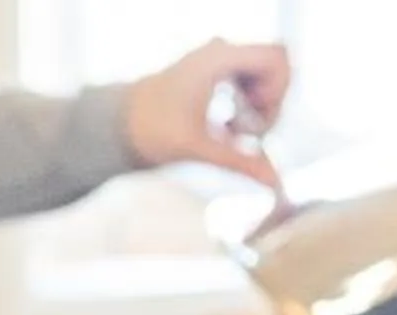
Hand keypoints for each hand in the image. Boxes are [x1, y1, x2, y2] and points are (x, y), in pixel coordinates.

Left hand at [122, 38, 291, 192]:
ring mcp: (217, 58)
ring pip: (262, 73)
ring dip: (259, 105)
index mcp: (219, 58)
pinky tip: (229, 125)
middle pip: (274, 66)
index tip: (256, 120)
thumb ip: (241, 162)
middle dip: (270, 102)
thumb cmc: (151, 131)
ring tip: (234, 130)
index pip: (276, 59)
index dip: (278, 91)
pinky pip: (248, 78)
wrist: (119, 125)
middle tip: (248, 131)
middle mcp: (220, 51)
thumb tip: (273, 181)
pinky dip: (247, 102)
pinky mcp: (213, 70)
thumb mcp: (200, 149)